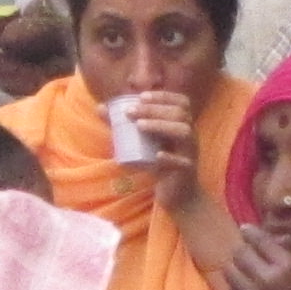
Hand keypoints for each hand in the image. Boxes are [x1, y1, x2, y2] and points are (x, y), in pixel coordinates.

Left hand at [110, 88, 205, 208]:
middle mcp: (189, 135)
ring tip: (140, 125)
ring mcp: (190, 152)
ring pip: (184, 132)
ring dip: (161, 126)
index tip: (141, 96)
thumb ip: (124, 125)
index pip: (180, 102)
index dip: (163, 96)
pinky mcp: (186, 171)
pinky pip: (182, 162)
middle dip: (154, 109)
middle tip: (130, 111)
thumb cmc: (159, 164)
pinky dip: (170, 157)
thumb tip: (101, 108)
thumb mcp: (142, 143)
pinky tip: (157, 156)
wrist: (177, 194)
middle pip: (180, 114)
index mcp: (182, 124)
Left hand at [220, 224, 290, 289]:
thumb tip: (272, 244)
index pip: (259, 240)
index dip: (250, 232)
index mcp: (288, 266)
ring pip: (230, 271)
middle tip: (247, 253)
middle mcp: (266, 278)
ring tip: (244, 271)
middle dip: (242, 250)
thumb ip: (287, 262)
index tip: (246, 229)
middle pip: (239, 253)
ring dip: (235, 268)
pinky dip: (236, 287)